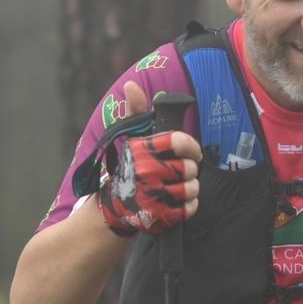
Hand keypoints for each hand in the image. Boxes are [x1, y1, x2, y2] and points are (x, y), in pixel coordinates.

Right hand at [97, 81, 202, 234]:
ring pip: (191, 189)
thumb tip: (131, 85)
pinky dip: (189, 206)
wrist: (110, 210)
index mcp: (141, 150)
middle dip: (190, 170)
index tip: (191, 152)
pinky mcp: (158, 218)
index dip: (191, 146)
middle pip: (189, 167)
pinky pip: (189, 209)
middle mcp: (145, 172)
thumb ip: (136, 113)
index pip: (179, 141)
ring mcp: (152, 197)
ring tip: (180, 187)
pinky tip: (179, 202)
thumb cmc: (126, 170)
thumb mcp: (128, 139)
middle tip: (182, 172)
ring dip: (190, 189)